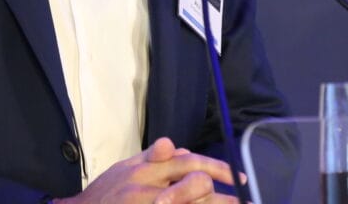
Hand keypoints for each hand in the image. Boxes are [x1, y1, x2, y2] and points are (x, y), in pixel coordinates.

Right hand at [55, 137, 242, 203]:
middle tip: (242, 200)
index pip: (188, 161)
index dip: (217, 168)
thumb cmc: (105, 194)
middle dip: (221, 194)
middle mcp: (147, 186)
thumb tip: (179, 148)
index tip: (237, 176)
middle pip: (194, 184)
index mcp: (145, 167)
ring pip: (189, 202)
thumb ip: (153, 158)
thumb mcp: (126, 168)